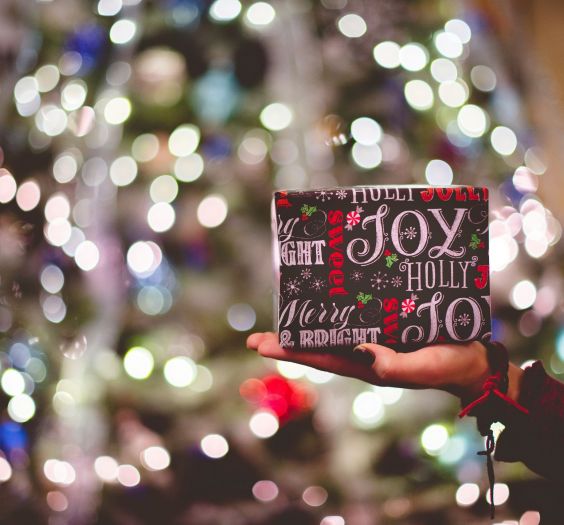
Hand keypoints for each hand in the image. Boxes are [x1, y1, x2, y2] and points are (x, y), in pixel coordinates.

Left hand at [246, 333, 522, 400]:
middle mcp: (363, 350)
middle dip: (288, 339)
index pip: (319, 357)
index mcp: (366, 364)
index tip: (259, 345)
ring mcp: (373, 336)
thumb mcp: (422, 368)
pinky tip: (329, 292)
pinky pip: (355, 314)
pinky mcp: (386, 322)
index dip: (289, 351)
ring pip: (332, 327)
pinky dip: (338, 306)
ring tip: (284, 309)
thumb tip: (364, 352)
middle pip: (317, 344)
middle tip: (256, 336)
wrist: (470, 360)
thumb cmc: (447, 367)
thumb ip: (395, 364)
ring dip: (309, 319)